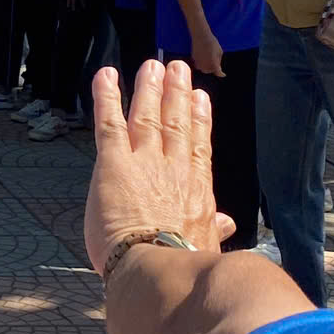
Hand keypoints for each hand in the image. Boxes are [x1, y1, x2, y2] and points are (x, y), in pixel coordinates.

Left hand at [84, 58, 230, 273]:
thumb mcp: (206, 247)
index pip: (197, 147)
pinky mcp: (114, 164)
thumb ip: (213, 229)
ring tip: (152, 65)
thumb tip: (227, 223)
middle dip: (176, 93)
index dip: (199, 120)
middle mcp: (172, 169)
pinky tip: (106, 76)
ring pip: (147, 116)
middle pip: (176, 123)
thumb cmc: (183, 266)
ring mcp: (145, 162)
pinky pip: (109, 123)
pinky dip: (107, 97)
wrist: (160, 268)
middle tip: (177, 68)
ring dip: (149, 89)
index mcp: (195, 190)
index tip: (201, 98)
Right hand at [189, 29, 224, 78]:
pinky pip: (197, 64)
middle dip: (212, 69)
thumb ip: (218, 60)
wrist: (201, 36)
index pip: (217, 72)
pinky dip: (201, 63)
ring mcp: (198, 62)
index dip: (221, 74)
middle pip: (209, 71)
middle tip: (216, 65)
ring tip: (209, 62)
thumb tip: (217, 66)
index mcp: (213, 63)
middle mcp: (205, 64)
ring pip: (202, 69)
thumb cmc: (212, 42)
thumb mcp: (220, 51)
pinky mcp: (193, 58)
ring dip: (206, 67)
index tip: (224, 74)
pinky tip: (203, 58)